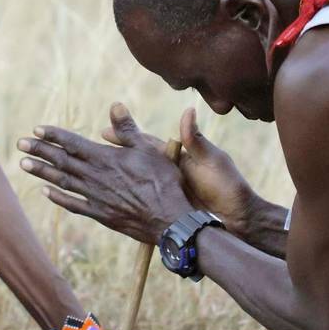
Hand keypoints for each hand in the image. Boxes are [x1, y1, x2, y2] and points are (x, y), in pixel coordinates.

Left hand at [17, 117, 193, 243]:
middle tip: (20, 144)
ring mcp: (95, 196)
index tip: (36, 130)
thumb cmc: (162, 181)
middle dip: (39, 151)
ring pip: (62, 181)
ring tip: (24, 164)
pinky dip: (58, 197)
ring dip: (42, 171)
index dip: (53, 136)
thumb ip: (127, 129)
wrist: (168, 219)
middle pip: (61, 161)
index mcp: (105, 158)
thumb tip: (115, 105)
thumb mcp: (148, 149)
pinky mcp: (100, 214)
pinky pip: (73, 204)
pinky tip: (45, 192)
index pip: (72, 143)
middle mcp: (95, 176)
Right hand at [104, 104, 255, 232]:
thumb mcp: (212, 161)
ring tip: (93, 174)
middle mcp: (169, 171)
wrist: (239, 218)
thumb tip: (187, 111)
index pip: (145, 143)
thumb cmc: (228, 187)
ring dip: (117, 177)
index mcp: (178, 157)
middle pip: (135, 160)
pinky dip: (127, 197)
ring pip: (136, 180)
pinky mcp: (169, 205)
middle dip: (113, 156)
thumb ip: (196, 139)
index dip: (125, 137)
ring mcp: (167, 189)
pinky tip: (111, 199)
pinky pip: (143, 199)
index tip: (103, 132)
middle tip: (90, 151)